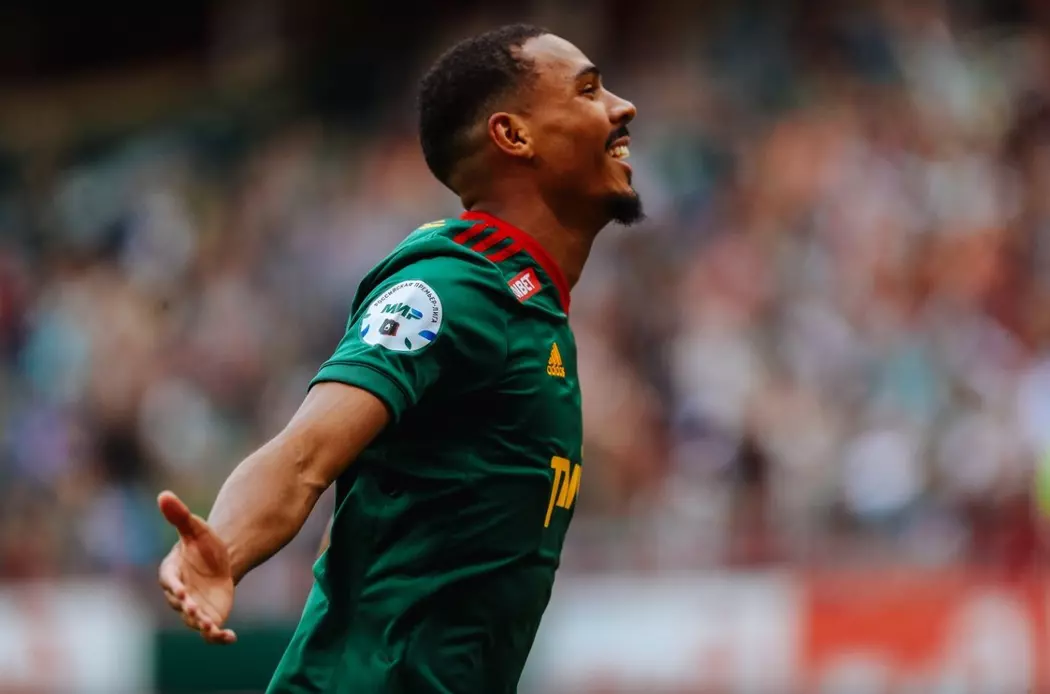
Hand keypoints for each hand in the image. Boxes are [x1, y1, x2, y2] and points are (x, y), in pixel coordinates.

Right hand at [157, 491, 236, 643]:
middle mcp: (179, 594)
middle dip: (188, 608)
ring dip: (202, 625)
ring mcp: (193, 608)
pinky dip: (218, 637)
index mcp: (172, 572)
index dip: (173, 586)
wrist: (221, 561)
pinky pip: (210, 632)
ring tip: (213, 627)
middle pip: (180, 605)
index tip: (180, 590)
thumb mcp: (195, 528)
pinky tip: (230, 638)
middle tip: (196, 610)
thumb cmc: (203, 544)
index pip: (169, 581)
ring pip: (194, 621)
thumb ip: (179, 515)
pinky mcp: (208, 617)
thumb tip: (163, 494)